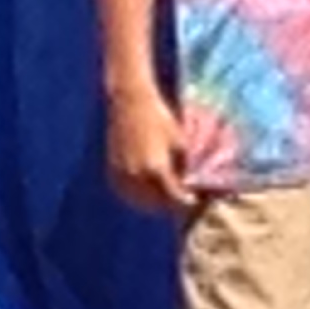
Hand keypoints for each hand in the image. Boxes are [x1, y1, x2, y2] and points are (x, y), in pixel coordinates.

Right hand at [105, 86, 192, 213]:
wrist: (131, 103)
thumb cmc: (160, 119)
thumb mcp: (180, 142)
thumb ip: (185, 167)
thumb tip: (191, 184)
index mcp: (156, 169)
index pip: (174, 198)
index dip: (187, 203)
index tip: (196, 202)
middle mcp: (137, 176)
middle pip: (157, 204)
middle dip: (172, 205)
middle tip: (184, 200)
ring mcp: (122, 174)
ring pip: (140, 202)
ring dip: (155, 204)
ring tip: (168, 199)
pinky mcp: (113, 170)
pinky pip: (126, 193)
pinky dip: (139, 197)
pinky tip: (149, 193)